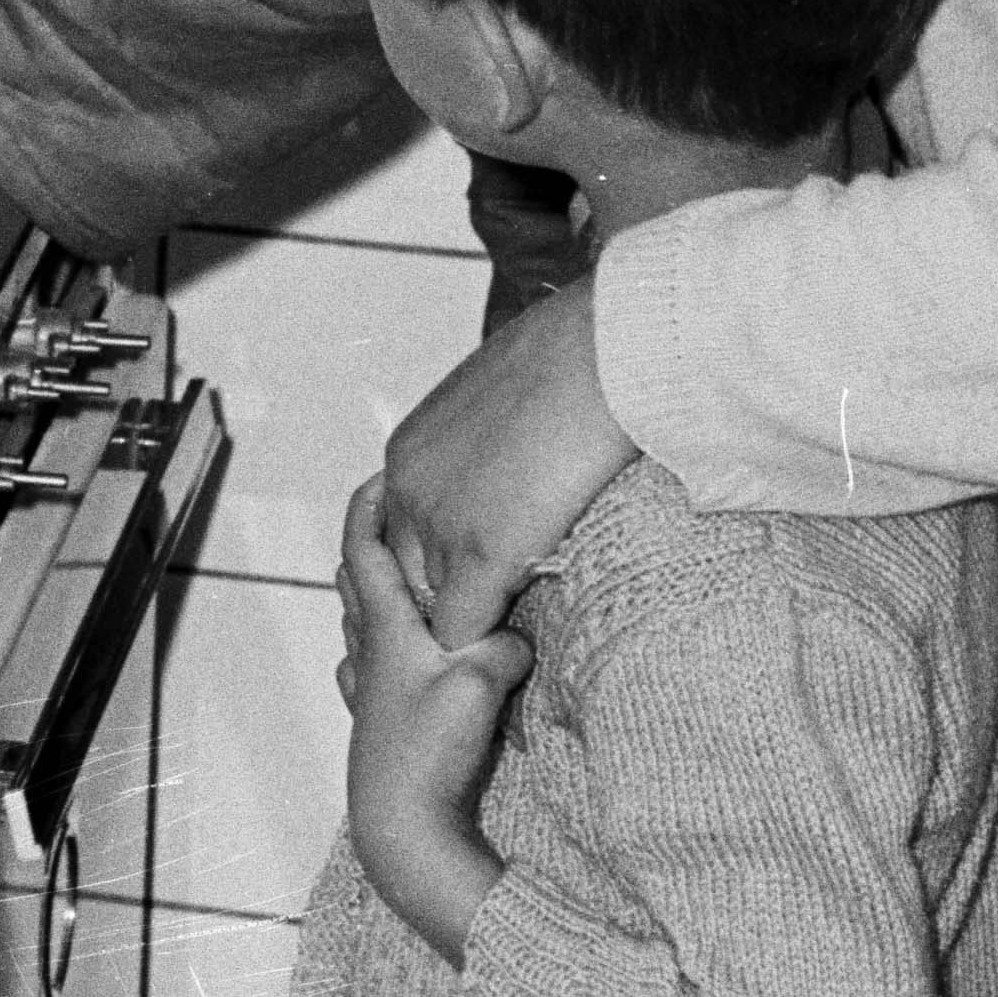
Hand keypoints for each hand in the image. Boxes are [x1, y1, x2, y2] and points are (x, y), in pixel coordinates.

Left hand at [337, 475, 525, 959]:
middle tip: (411, 518)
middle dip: (378, 542)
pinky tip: (411, 650)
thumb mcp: (480, 686)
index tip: (383, 475)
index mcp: (384, 629)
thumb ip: (502, 646)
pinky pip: (376, 663)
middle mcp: (368, 651)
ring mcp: (370, 687)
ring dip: (386, 592)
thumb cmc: (430, 754)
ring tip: (422, 577)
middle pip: (358, 580)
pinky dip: (390, 640)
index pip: (363, 550)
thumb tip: (519, 633)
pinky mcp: (381, 720)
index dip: (368, 507)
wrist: (404, 830)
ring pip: (365, 621)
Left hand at [377, 282, 636, 646]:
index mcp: (407, 454)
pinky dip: (486, 642)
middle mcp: (408, 491)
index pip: (400, 533)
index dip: (438, 558)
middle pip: (407, 575)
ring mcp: (439, 526)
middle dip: (444, 595)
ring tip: (513, 623)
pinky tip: (520, 638)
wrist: (597, 354)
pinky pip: (462, 627)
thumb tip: (507, 468)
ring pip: (434, 606)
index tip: (475, 570)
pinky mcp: (481, 556)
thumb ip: (485, 449)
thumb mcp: (498, 403)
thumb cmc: (567, 362)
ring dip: (471, 617)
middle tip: (494, 608)